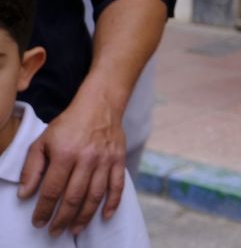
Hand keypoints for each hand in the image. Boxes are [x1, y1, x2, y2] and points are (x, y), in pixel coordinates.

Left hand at [18, 86, 126, 234]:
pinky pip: (118, 186)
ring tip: (74, 229)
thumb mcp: (43, 141)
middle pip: (74, 197)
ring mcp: (105, 160)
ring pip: (95, 195)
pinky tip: (104, 216)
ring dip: (84, 216)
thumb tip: (26, 194)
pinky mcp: (119, 159)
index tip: (38, 222)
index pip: (52, 190)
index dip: (44, 209)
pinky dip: (113, 203)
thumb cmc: (68, 124)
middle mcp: (87, 159)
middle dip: (62, 218)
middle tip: (55, 231)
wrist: (100, 105)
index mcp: (65, 154)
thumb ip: (32, 168)